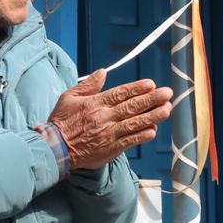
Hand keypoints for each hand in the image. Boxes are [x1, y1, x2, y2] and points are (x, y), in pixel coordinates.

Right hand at [48, 69, 173, 169]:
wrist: (54, 149)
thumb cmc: (61, 121)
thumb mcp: (69, 97)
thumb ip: (88, 85)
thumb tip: (103, 72)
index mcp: (95, 103)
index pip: (120, 94)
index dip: (137, 88)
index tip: (151, 84)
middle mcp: (104, 118)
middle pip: (132, 107)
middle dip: (151, 99)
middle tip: (167, 94)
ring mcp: (108, 134)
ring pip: (134, 124)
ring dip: (152, 116)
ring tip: (166, 110)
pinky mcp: (110, 149)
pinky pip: (129, 142)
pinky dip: (141, 136)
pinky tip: (153, 131)